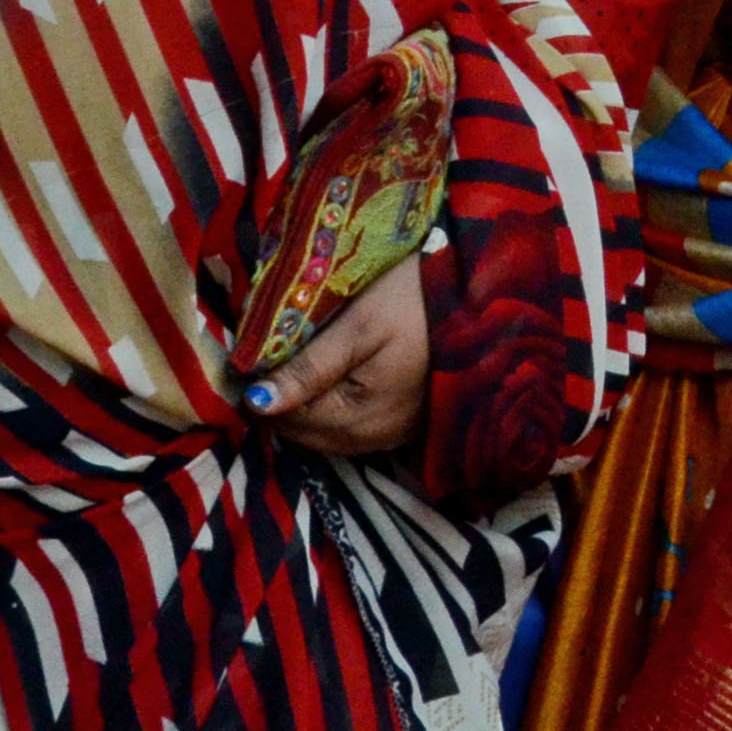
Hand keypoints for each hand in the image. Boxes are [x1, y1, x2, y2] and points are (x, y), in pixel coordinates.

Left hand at [249, 255, 429, 457]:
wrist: (479, 291)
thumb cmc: (414, 300)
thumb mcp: (357, 326)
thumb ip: (307, 369)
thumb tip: (255, 404)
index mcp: (360, 417)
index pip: (287, 421)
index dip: (262, 393)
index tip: (252, 360)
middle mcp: (376, 439)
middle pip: (307, 434)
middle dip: (283, 405)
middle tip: (271, 361)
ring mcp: (395, 435)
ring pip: (328, 435)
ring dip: (307, 409)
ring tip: (299, 368)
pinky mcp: (407, 425)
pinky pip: (354, 430)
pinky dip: (334, 412)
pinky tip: (333, 382)